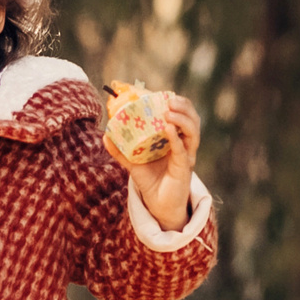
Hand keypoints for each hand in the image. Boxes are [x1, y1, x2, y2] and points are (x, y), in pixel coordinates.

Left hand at [105, 91, 201, 230]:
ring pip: (193, 133)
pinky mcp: (184, 169)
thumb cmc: (151, 181)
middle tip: (169, 98)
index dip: (177, 102)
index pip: (183, 115)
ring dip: (182, 119)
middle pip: (193, 120)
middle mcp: (185, 145)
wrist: (158, 206)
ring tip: (168, 111)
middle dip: (184, 106)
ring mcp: (187, 156)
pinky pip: (182, 151)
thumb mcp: (133, 163)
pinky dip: (176, 138)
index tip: (164, 93)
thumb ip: (121, 150)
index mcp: (176, 139)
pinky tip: (168, 128)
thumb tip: (105, 135)